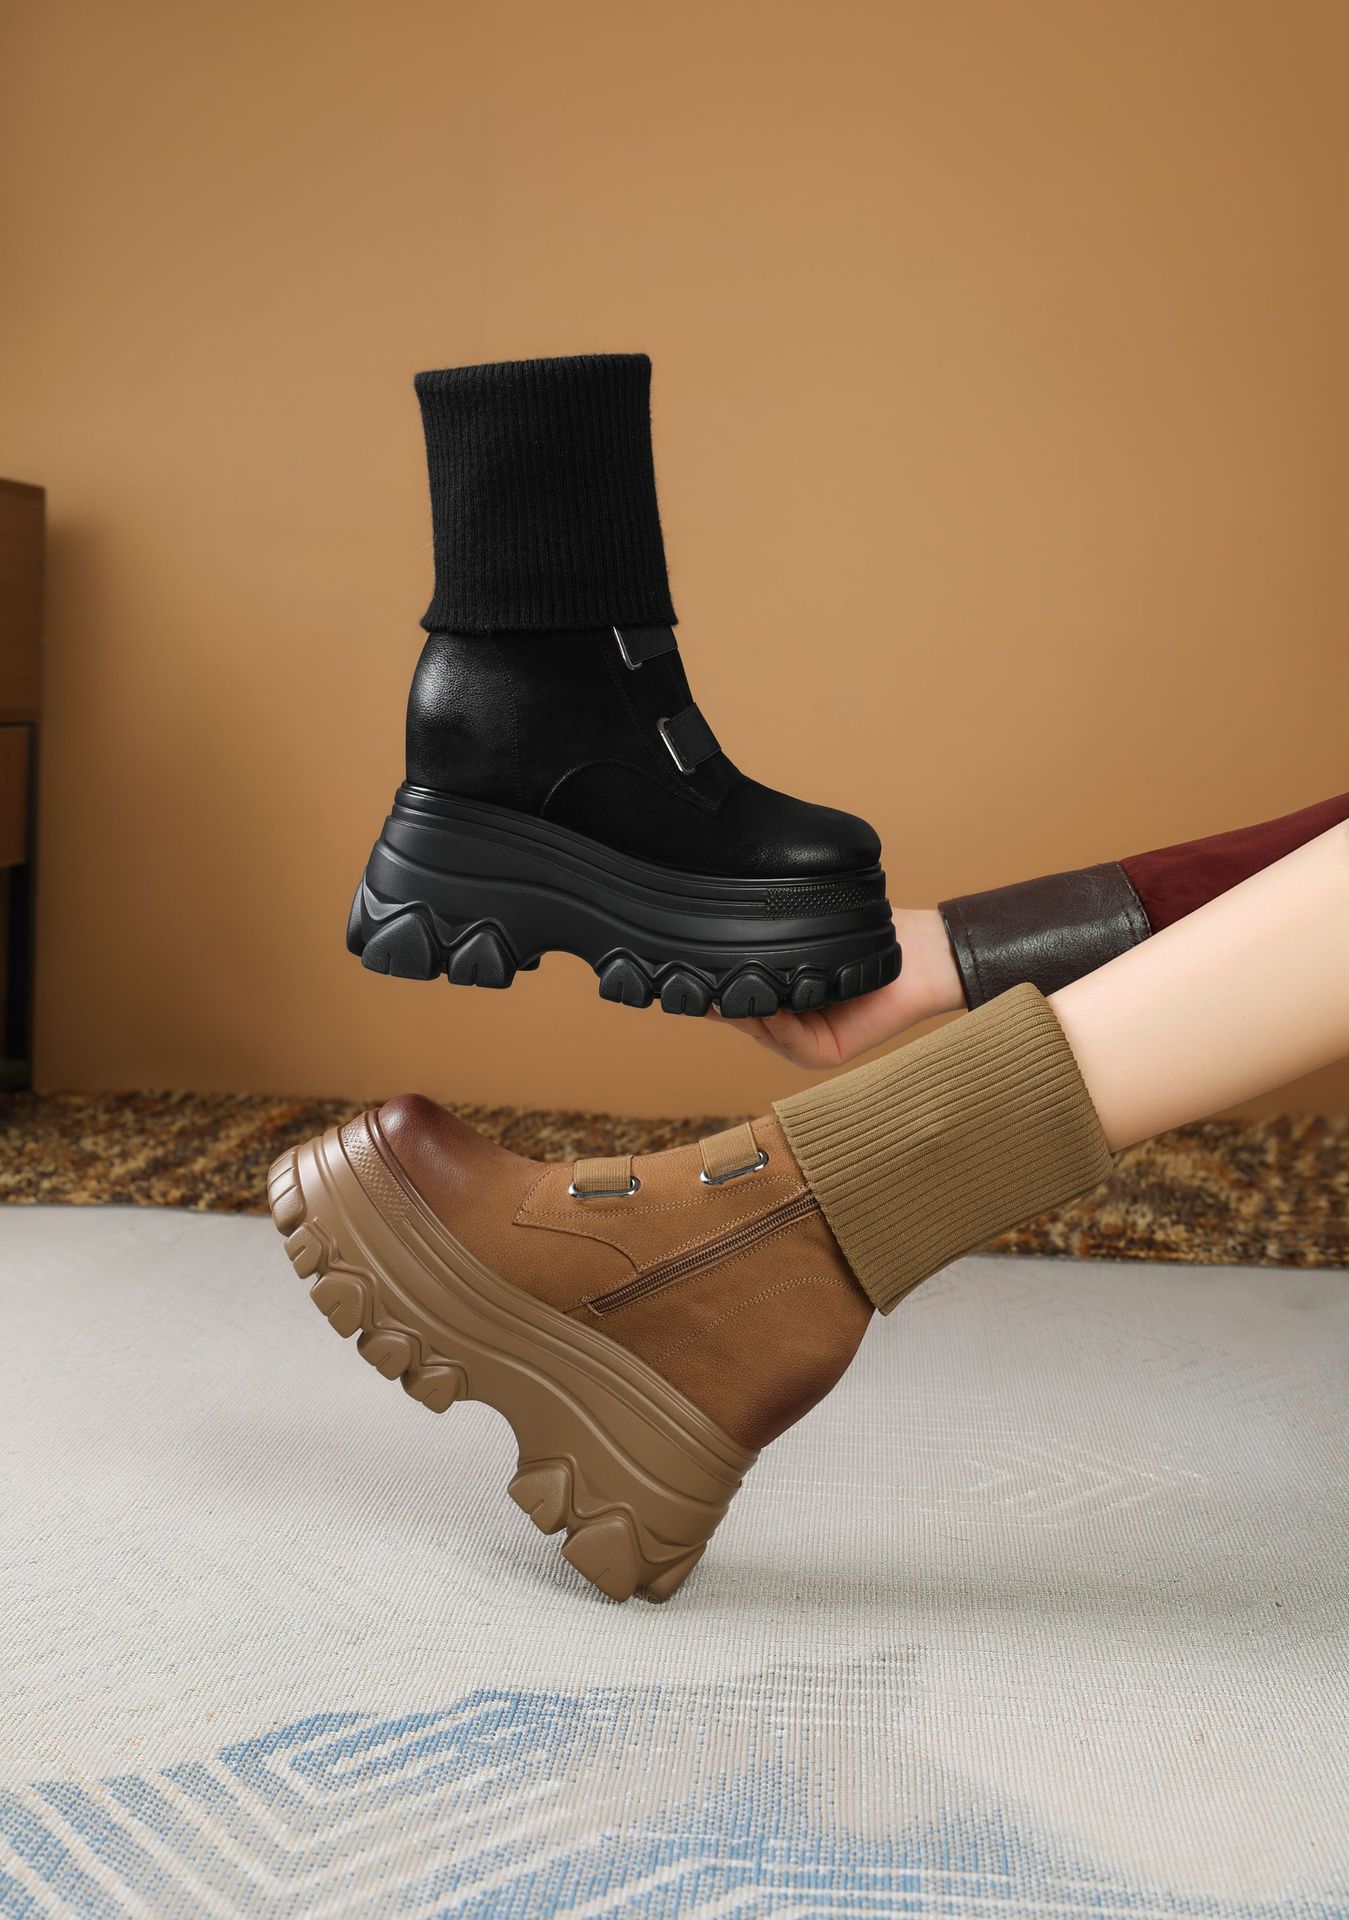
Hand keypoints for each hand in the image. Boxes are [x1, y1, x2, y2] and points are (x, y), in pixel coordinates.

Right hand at [714, 909, 964, 1068]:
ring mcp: (805, 1041)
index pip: (738, 992)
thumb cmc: (872, 937)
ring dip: (745, 1014)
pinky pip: (793, 1043)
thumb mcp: (812, 936)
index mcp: (782, 994)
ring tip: (724, 993)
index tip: (686, 968)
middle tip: (694, 983)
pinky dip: (779, 1026)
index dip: (713, 984)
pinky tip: (771, 1006)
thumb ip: (774, 940)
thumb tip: (719, 925)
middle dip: (721, 1001)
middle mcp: (790, 1020)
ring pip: (762, 1031)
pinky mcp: (827, 1053)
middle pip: (743, 1015)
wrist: (922, 955)